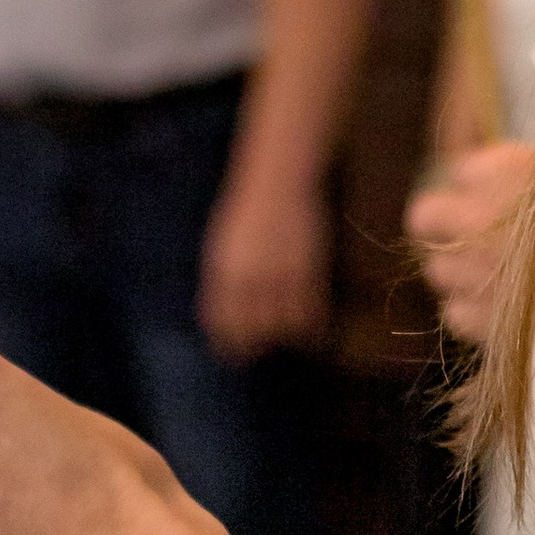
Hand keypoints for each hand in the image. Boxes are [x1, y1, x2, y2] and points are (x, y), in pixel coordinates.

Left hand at [197, 169, 327, 359]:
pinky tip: (311, 332)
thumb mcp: (222, 246)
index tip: (233, 355)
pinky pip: (311, 312)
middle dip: (256, 344)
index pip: (223, 321)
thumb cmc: (246, 209)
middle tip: (261, 350)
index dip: (228, 343)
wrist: (279, 180)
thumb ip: (222, 280)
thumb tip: (223, 313)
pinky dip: (312, 328)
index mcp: (223, 271)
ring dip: (284, 336)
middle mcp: (250, 279)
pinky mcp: (309, 271)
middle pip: (253, 329)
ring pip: (284, 326)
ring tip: (286, 337)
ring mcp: (281, 276)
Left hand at [406, 139, 533, 344]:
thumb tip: (515, 185)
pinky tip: (502, 309)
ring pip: (438, 269)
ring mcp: (473, 271)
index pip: (465, 171)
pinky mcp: (482, 320)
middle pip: (428, 216)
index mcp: (506, 171)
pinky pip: (456, 313)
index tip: (509, 197)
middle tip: (480, 234)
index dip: (485, 185)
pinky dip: (473, 312)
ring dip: (459, 270)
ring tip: (495, 277)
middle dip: (451, 225)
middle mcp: (477, 218)